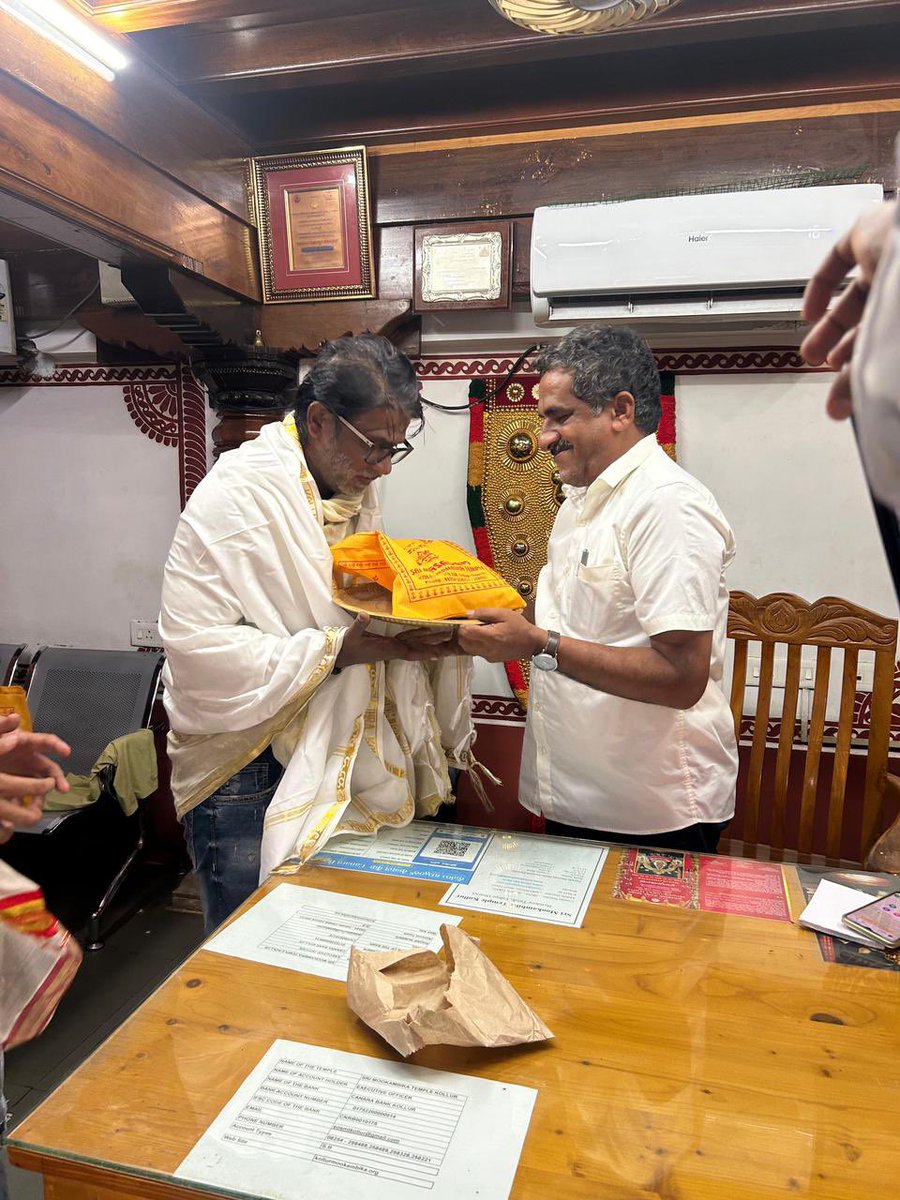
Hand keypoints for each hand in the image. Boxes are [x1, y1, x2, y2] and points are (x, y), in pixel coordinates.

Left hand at [0, 715, 70, 842]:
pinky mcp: (11, 787)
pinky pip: (20, 797)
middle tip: (63, 788)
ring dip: (40, 796)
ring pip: (37, 786)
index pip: (46, 742)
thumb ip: (2, 725)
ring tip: (37, 809)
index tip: (67, 752)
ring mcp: (20, 773)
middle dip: (58, 779)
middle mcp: (26, 759)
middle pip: (48, 768)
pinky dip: (21, 806)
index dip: (57, 745)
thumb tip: (15, 717)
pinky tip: (18, 814)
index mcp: (24, 743)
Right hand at [335, 615, 462, 668]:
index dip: (424, 651)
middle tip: (453, 645)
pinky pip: (410, 646)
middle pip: (419, 650)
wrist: (341, 656)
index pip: (410, 651)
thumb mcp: (351, 635)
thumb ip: (359, 625)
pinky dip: (422, 643)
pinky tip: (430, 642)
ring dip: (432, 645)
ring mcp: (393, 649)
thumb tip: (364, 615)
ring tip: (448, 642)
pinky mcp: (390, 647)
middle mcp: (394, 650)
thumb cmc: (347, 646)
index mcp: (388, 648)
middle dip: (435, 648)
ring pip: (416, 648)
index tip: (439, 652)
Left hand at [457, 608, 544, 662]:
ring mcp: (488, 656)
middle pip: (463, 642)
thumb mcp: (504, 613)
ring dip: (468, 639)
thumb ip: (485, 613)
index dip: (463, 624)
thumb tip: (469, 614)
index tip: (467, 620)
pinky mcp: (491, 659)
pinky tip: (485, 638)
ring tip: (478, 631)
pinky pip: (476, 652)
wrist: (532, 644)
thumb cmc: (520, 627)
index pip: (466, 632)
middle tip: (472, 624)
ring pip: (467, 648)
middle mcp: (487, 648)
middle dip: (463, 633)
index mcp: (490, 636)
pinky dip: (475, 645)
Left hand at [801, 200, 896, 418]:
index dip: (872, 367)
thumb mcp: (890, 346)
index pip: (892, 338)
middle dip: (851, 351)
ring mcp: (892, 254)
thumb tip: (839, 412)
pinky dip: (821, 287)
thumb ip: (868, 378)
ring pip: (856, 295)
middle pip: (876, 320)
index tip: (852, 394)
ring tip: (812, 356)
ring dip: (831, 328)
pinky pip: (840, 258)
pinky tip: (808, 314)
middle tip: (830, 372)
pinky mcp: (870, 229)